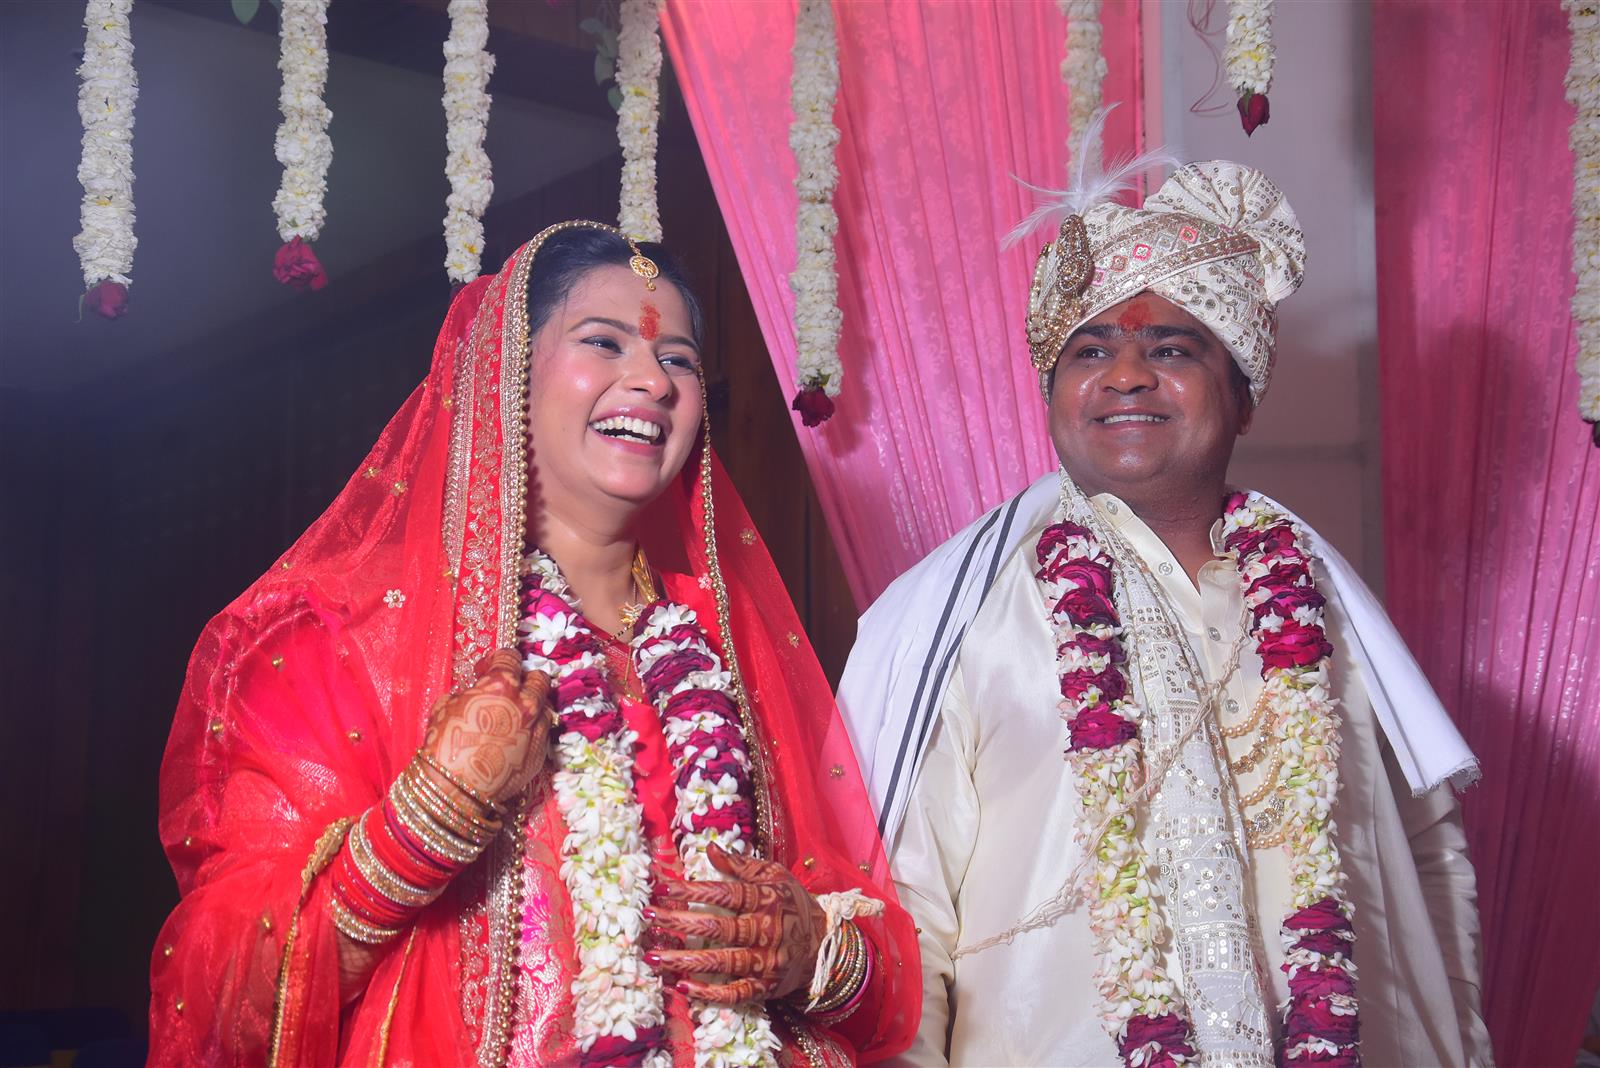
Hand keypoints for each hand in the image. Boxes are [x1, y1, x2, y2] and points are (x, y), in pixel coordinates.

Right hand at [421, 649, 551, 803]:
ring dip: (530, 706)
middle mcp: (526, 703)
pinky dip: (531, 730)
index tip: (487, 669)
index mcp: (502, 685)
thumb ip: (468, 693)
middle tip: (508, 690)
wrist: (456, 789)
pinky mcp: (541, 753)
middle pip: (538, 678)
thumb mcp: (445, 706)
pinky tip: (514, 738)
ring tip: (512, 716)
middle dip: (524, 679)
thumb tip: (473, 693)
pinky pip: (542, 732)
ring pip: (544, 706)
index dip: (496, 660)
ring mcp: (537, 728)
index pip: (510, 657)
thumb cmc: (445, 745)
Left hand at [645, 842, 825, 1002]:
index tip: (663, 889)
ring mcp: (766, 962)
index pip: (725, 894)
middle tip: (648, 917)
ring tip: (654, 958)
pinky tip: (683, 987)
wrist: (825, 944)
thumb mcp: (774, 876)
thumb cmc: (793, 904)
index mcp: (767, 899)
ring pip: (721, 962)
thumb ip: (740, 865)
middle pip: (718, 927)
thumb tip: (709, 847)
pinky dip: (710, 994)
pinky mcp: (765, 987)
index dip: (693, 891)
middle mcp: (766, 930)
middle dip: (679, 922)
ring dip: (685, 960)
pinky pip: (735, 993)